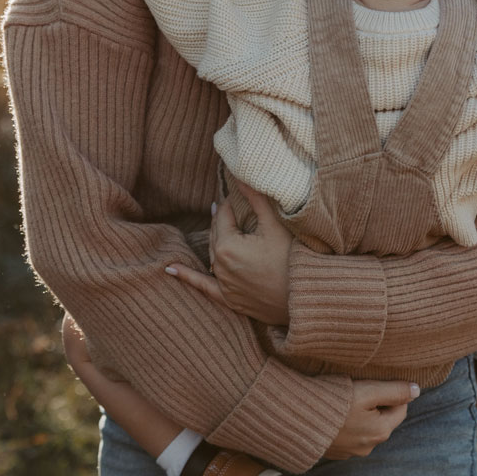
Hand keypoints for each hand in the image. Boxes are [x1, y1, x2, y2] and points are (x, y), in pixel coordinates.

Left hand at [165, 182, 291, 324]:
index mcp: (227, 246)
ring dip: (215, 240)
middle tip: (230, 207)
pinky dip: (187, 277)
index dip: (230, 203)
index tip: (236, 193)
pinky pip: (204, 287)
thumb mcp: (275, 225)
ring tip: (217, 225)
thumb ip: (256, 199)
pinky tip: (170, 269)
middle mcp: (220, 266)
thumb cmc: (294, 259)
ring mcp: (224, 285)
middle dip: (223, 220)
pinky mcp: (230, 300)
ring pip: (213, 256)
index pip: (223, 216)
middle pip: (217, 235)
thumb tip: (241, 175)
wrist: (306, 298)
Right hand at [324, 380, 418, 459]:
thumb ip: (393, 390)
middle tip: (359, 388)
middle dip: (377, 403)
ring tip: (345, 400)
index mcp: (380, 431)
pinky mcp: (335, 452)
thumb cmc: (332, 402)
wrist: (294, 420)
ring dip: (361, 414)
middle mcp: (369, 447)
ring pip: (366, 428)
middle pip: (383, 419)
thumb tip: (417, 390)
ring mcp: (350, 452)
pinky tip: (335, 414)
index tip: (376, 380)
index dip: (392, 391)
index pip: (400, 408)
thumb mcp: (366, 391)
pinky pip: (350, 435)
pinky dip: (347, 424)